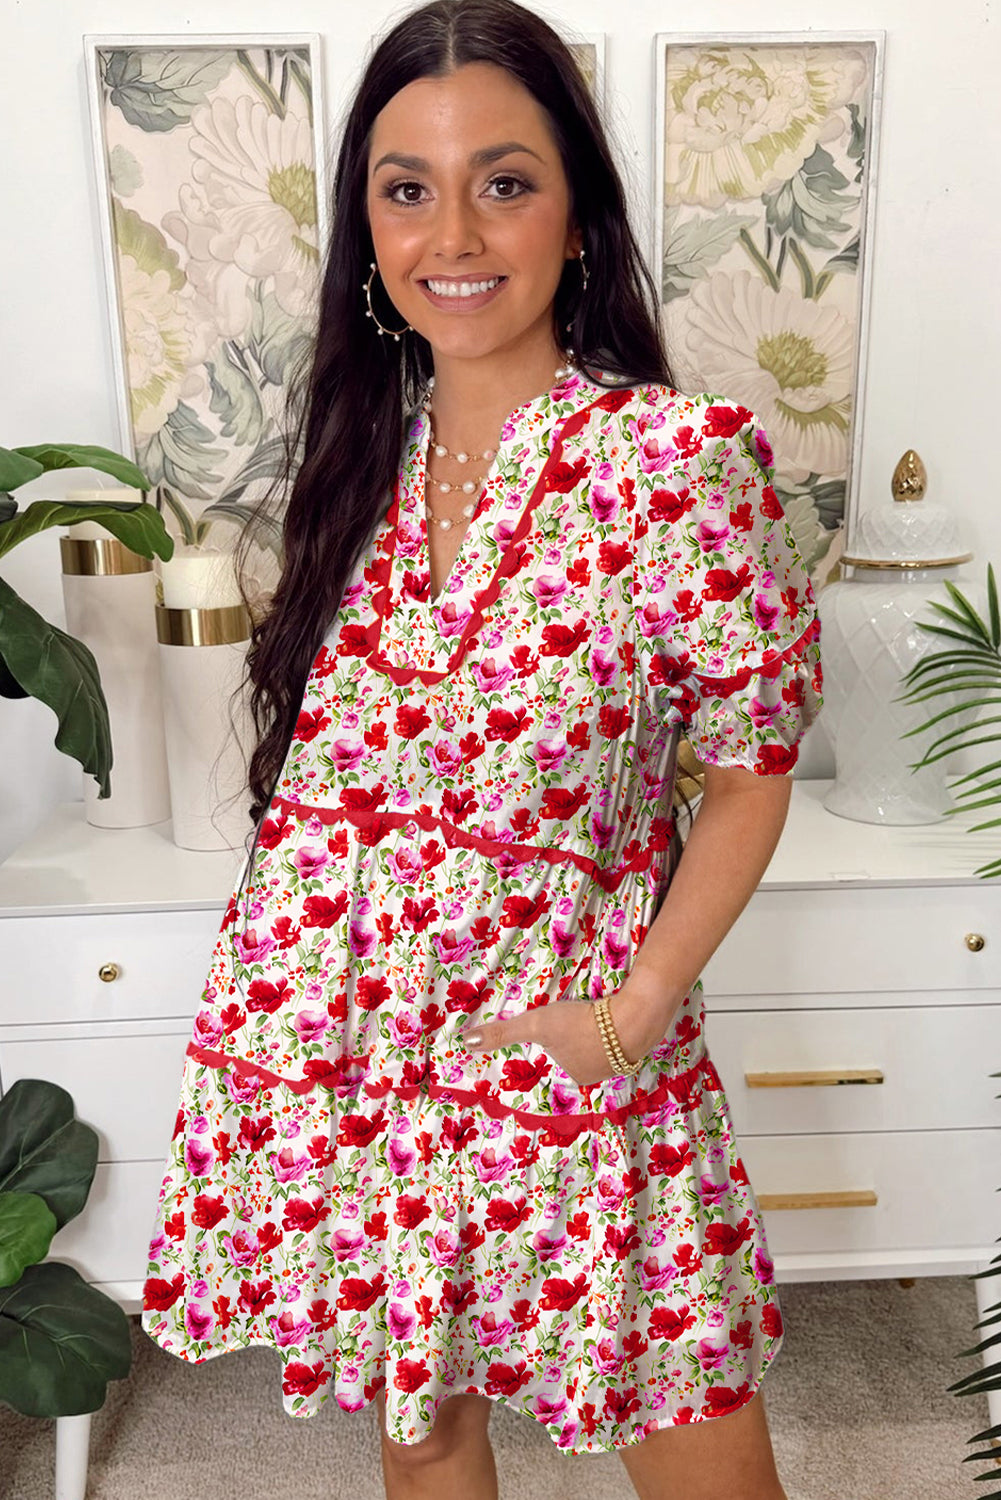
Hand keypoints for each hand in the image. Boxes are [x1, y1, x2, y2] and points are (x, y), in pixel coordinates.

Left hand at [464, 984, 668, 1087]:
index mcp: (574, 1074)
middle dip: (577, 1029)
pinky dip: (615, 1024)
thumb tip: (466, 1043)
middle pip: (577, 1045)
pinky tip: (616, 1013)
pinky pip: (619, 1033)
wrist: (632, 1020)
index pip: (557, 1049)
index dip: (558, 1033)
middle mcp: (597, 1075)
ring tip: (597, 1012)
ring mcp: (620, 1061)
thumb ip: (502, 1033)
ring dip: (597, 1026)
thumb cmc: (580, 1024)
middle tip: (580, 1013)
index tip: (565, 1020)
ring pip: (599, 1040)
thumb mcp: (535, 1024)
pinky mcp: (637, 1044)